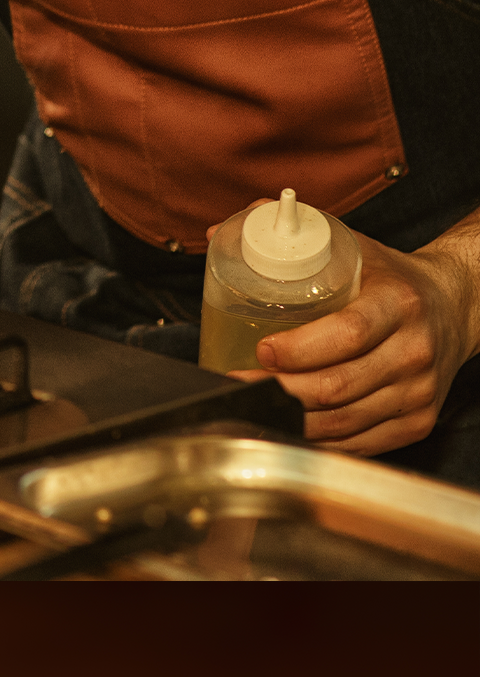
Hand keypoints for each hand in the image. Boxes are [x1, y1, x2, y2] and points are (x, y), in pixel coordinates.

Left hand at [250, 228, 479, 456]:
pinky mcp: (418, 422)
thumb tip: (222, 232)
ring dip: (290, 420)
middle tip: (240, 380)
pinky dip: (317, 441)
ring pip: (341, 423)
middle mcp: (415, 351)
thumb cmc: (393, 282)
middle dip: (279, 390)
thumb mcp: (353, 250)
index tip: (262, 349)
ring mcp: (418, 392)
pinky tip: (290, 425)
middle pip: (337, 387)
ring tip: (255, 403)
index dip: (299, 349)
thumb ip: (292, 240)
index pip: (348, 333)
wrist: (454, 307)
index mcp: (400, 304)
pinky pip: (357, 444)